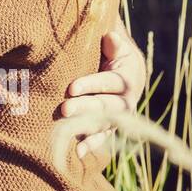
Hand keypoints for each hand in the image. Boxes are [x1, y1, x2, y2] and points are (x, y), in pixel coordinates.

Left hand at [58, 17, 144, 161]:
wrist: (126, 70)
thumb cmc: (113, 51)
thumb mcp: (116, 45)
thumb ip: (114, 43)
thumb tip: (111, 37)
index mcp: (126, 78)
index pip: (109, 82)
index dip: (91, 85)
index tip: (71, 88)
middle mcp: (126, 101)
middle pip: (106, 106)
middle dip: (85, 108)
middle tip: (64, 110)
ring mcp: (118, 116)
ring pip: (103, 124)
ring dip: (87, 130)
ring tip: (69, 133)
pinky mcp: (110, 126)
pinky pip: (102, 137)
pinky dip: (91, 145)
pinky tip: (78, 153)